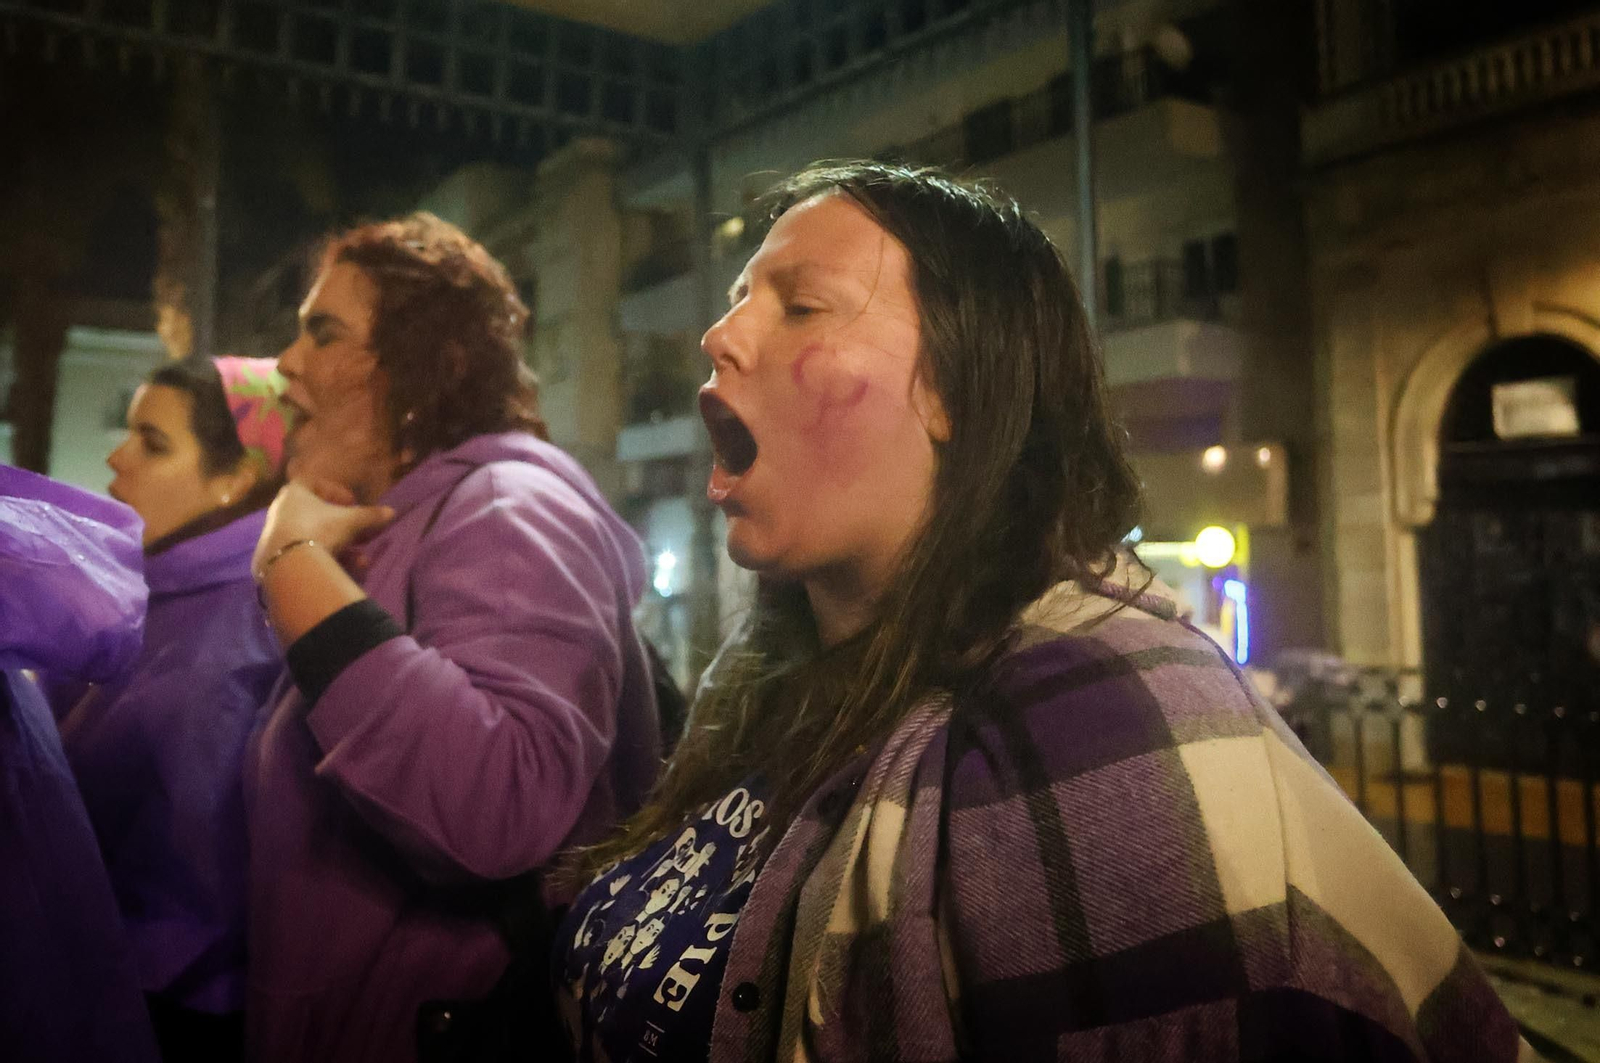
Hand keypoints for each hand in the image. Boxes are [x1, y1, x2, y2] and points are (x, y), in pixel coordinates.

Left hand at [254, 479, 393, 576]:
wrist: (290, 564)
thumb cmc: (319, 529)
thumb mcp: (351, 521)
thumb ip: (370, 515)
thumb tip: (392, 512)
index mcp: (294, 492)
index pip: (313, 483)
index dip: (336, 491)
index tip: (352, 502)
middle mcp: (281, 510)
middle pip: (317, 514)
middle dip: (343, 525)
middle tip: (360, 534)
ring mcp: (276, 534)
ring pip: (314, 536)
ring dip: (340, 546)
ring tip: (360, 559)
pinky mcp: (275, 556)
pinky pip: (304, 552)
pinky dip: (324, 558)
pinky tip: (342, 570)